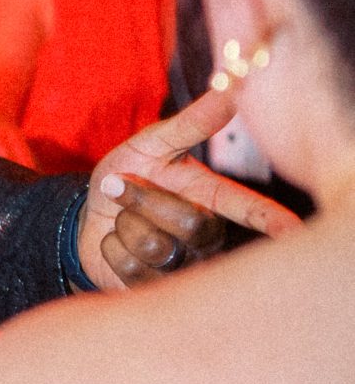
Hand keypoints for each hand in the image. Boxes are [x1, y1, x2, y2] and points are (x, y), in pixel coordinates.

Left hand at [78, 87, 303, 289]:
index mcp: (212, 198)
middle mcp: (207, 236)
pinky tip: (114, 243)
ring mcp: (184, 266)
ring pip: (157, 248)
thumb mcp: (150, 144)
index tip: (296, 232)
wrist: (87, 213)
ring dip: (124, 223)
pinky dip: (110, 248)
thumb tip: (228, 93)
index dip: (273, 221)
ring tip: (122, 218)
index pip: (250, 210)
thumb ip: (188, 123)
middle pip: (191, 224)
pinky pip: (132, 271)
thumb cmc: (127, 175)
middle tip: (121, 188)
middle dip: (144, 199)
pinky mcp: (155, 290)